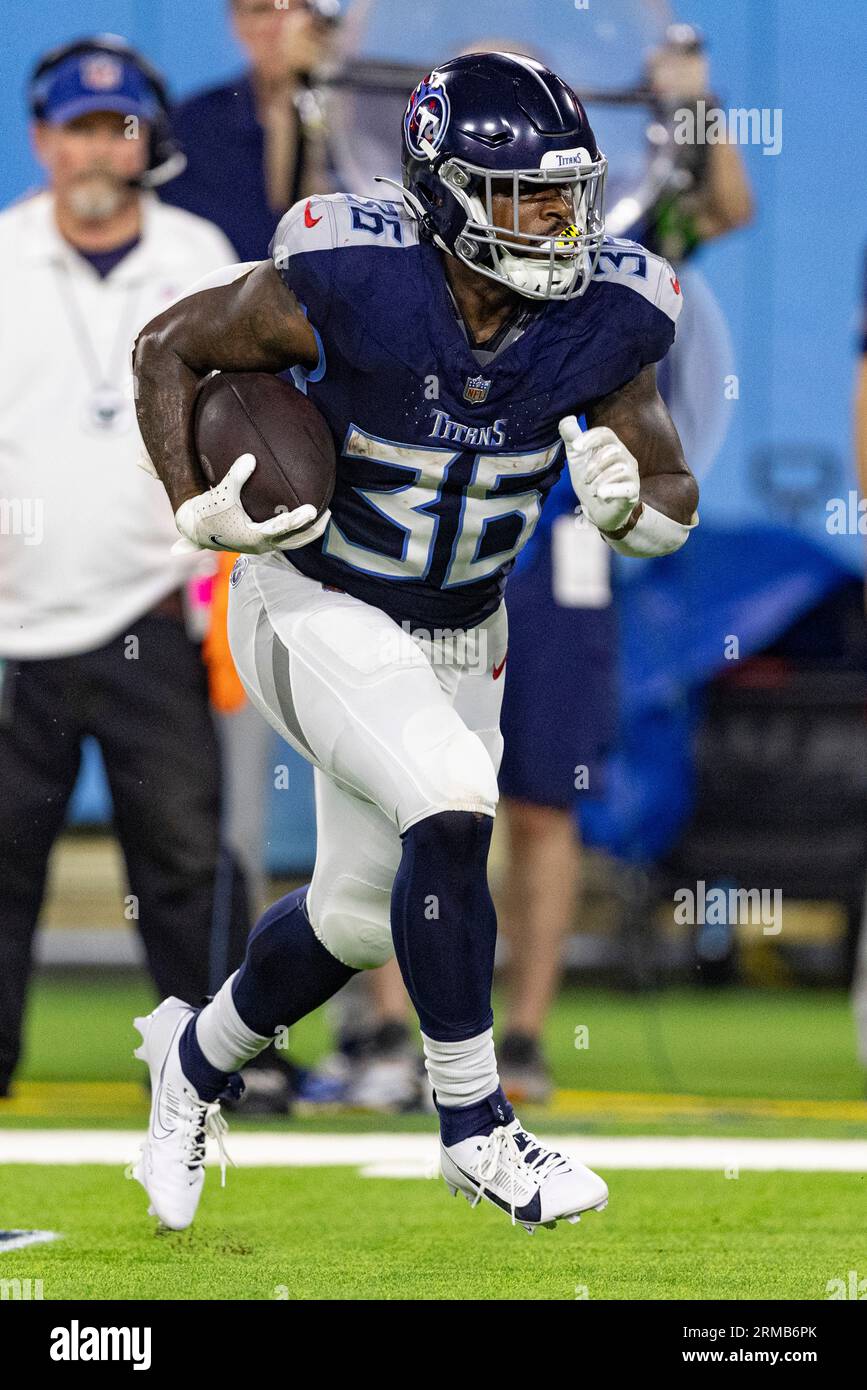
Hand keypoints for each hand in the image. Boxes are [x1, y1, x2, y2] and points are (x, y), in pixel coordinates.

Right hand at [172, 453, 329, 555]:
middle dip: (312, 529)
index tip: (312, 510)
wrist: (193, 529)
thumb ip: (236, 476)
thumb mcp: (221, 493)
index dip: (298, 519)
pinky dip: (293, 528)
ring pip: (291, 542)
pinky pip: (282, 537)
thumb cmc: (207, 512)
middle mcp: (261, 545)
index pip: (282, 529)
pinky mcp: (257, 541)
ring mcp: (260, 545)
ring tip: (320, 517)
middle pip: (295, 541)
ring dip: (306, 531)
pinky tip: (299, 515)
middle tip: (328, 514)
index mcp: (254, 537)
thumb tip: (251, 457)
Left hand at [559, 419, 640, 533]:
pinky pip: (626, 488)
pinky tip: (600, 494)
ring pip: (618, 469)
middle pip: (612, 450)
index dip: (590, 438)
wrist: (599, 511)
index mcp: (612, 447)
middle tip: (585, 479)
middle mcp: (626, 458)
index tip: (576, 448)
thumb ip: (572, 439)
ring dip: (599, 480)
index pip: (605, 433)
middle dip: (593, 465)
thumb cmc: (591, 481)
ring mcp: (631, 475)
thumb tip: (566, 419)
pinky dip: (611, 490)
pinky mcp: (632, 493)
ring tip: (592, 490)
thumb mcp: (577, 459)